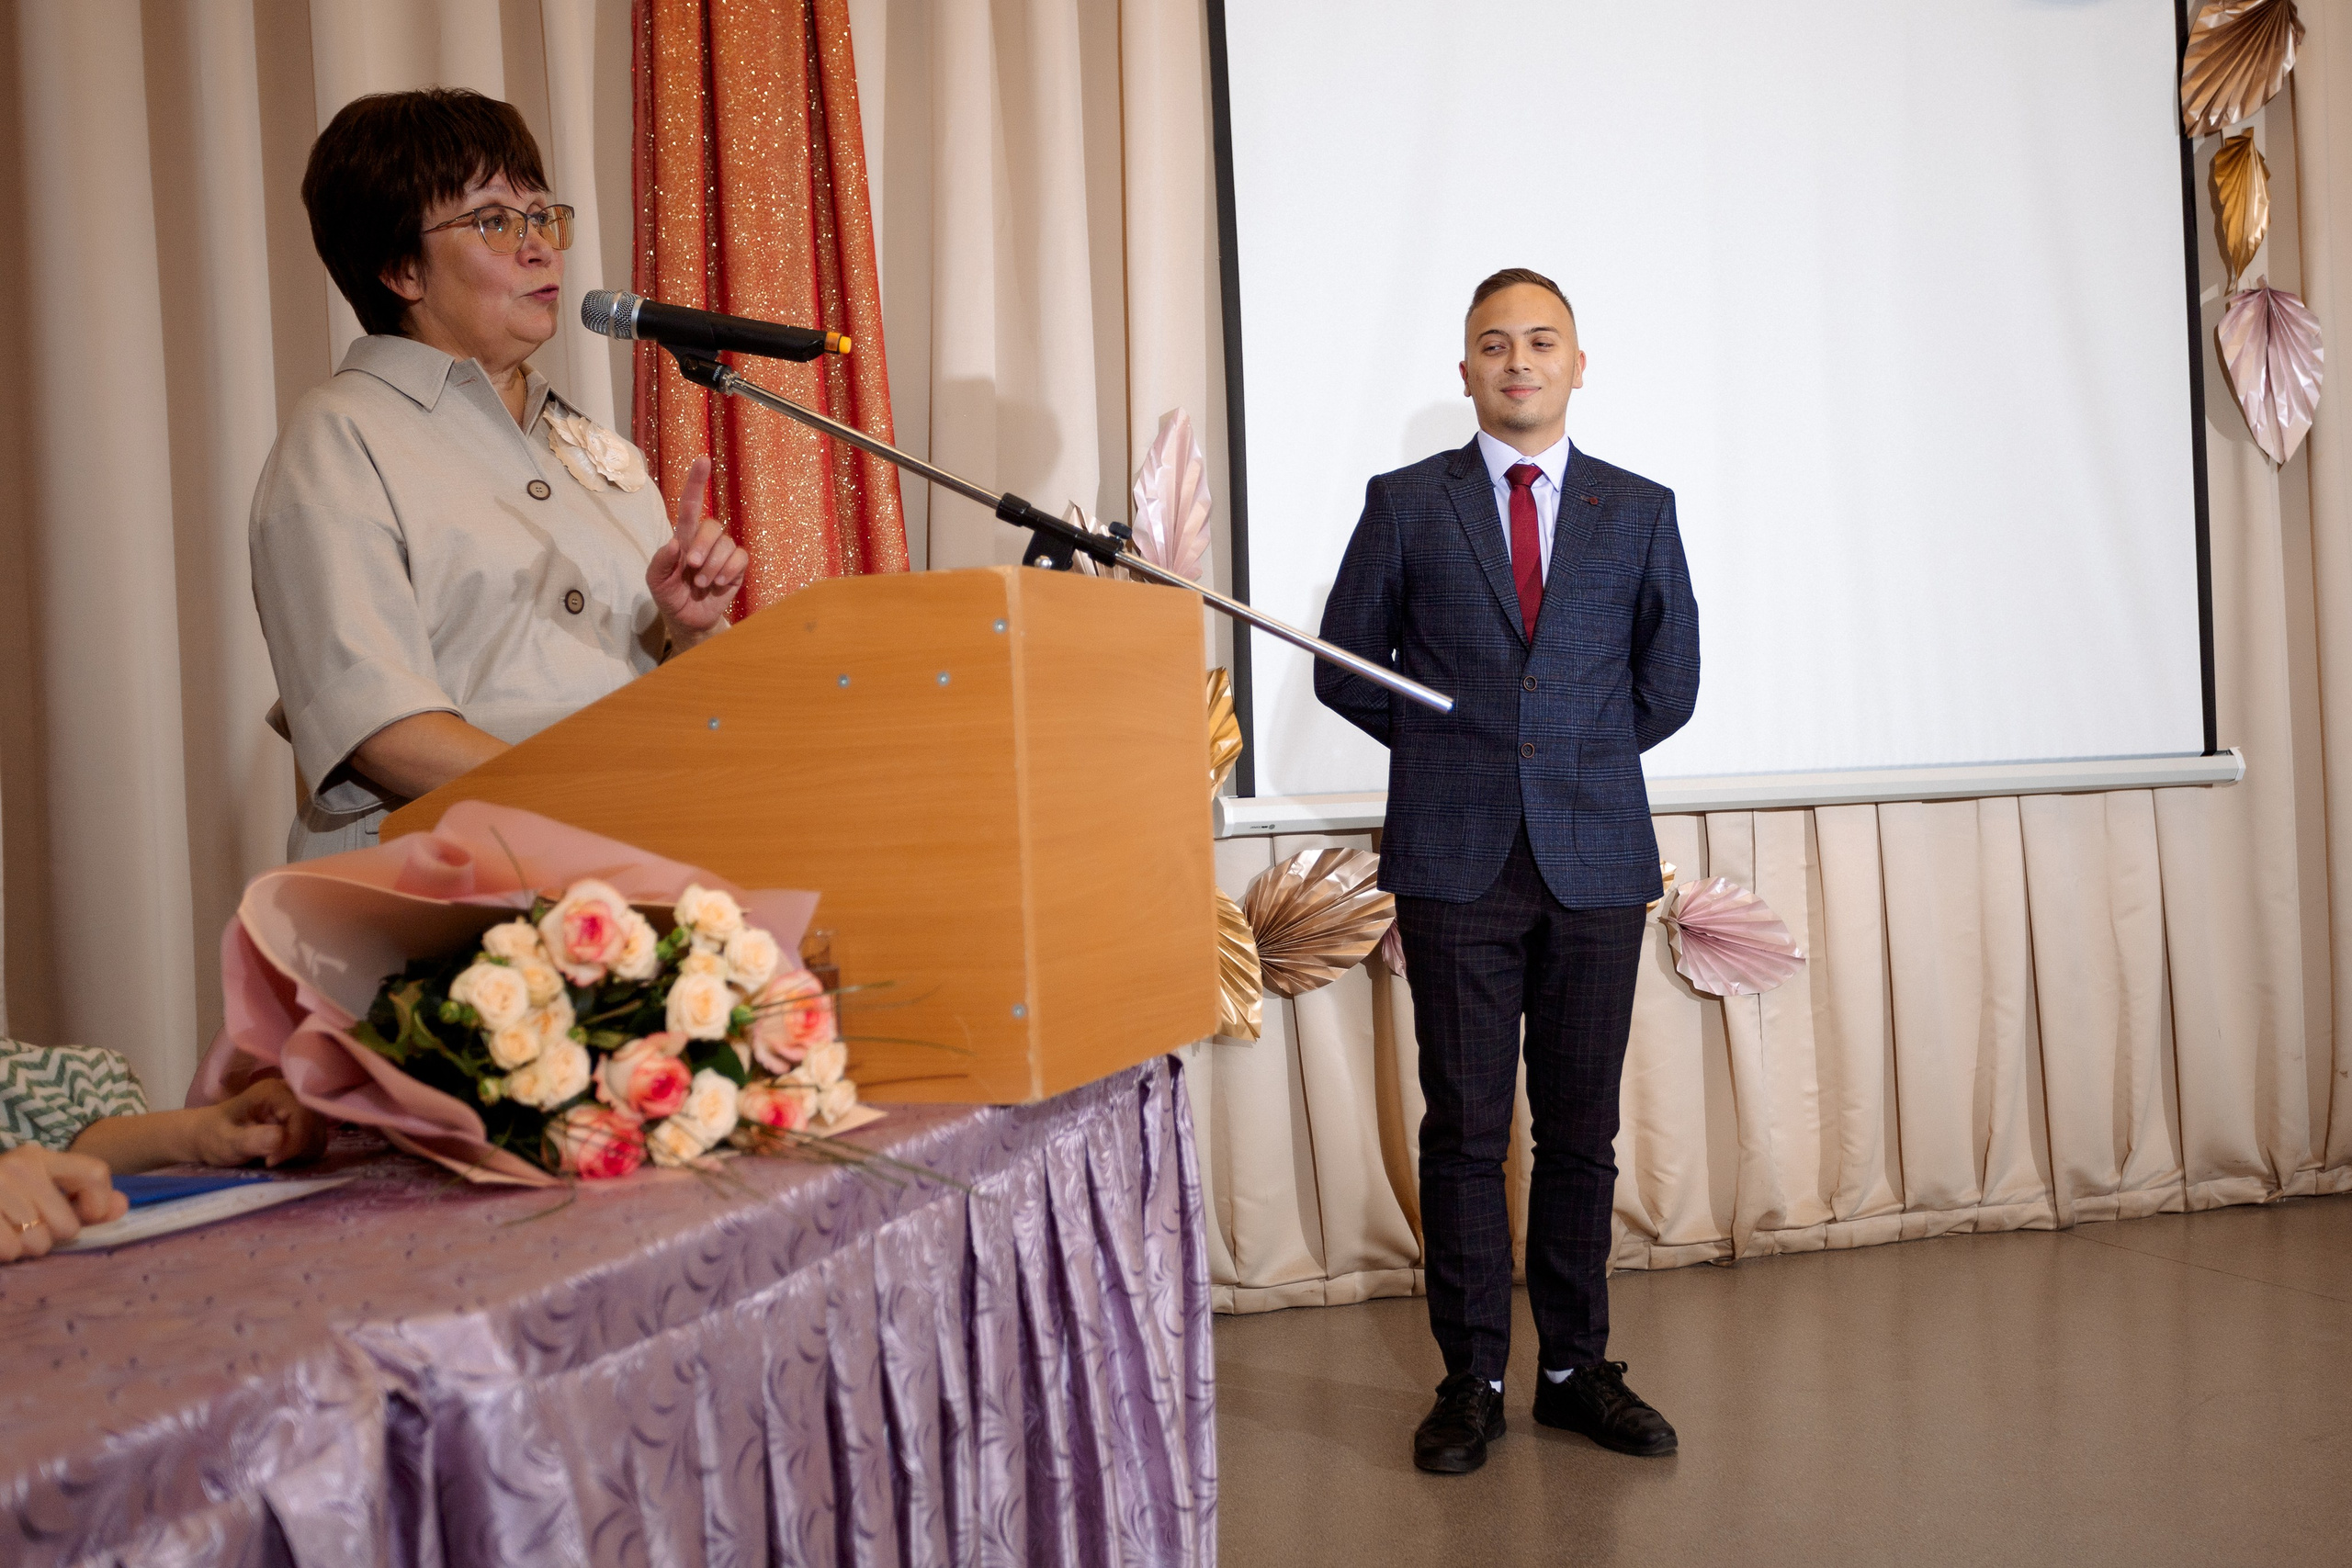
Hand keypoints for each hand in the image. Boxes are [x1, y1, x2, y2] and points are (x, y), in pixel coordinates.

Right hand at [0, 1145, 123, 1261]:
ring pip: (39, 1243)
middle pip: (67, 1223)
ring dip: (25, 1248)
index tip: (84, 1215)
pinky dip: (4, 1253)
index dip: (97, 1203)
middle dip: (51, 1235)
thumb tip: (120, 1207)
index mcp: (39, 1156)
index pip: (94, 1174)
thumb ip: (83, 1196)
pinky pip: (10, 1250)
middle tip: (28, 1227)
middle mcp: (18, 1167)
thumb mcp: (37, 1187)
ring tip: (8, 1232)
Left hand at [189, 1079, 328, 1167]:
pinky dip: (303, 1153)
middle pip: (315, 1124)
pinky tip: (282, 1157)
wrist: (206, 1136)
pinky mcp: (300, 1120)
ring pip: (319, 1133)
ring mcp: (298, 1106)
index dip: (294, 1142)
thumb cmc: (213, 1137)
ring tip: (274, 1159)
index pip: (303, 1116)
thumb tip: (280, 1138)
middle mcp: (291, 1093)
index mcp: (274, 1091)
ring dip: (301, 1153)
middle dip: (298, 1149)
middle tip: (271, 1162)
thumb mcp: (226, 1142)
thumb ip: (251, 1140)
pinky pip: (315, 1139)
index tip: (271, 1162)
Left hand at [647, 455, 748, 652]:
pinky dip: (729, 570)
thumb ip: (660, 562)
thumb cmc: (669, 596)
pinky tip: (719, 582)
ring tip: (703, 583)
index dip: (696, 482)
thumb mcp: (655, 582)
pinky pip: (740, 557)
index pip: (689, 504)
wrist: (689, 621)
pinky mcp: (737, 568)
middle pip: (711, 524)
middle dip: (703, 546)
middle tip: (692, 567)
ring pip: (726, 543)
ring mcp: (722, 553)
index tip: (702, 459)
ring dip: (713, 565)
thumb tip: (674, 542)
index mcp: (682, 537)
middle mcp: (704, 540)